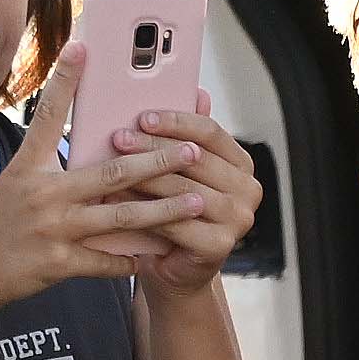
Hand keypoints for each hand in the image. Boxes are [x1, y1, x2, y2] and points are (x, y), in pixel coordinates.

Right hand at [0, 48, 216, 316]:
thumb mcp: (15, 187)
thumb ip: (51, 171)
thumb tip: (96, 155)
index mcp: (28, 168)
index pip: (48, 116)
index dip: (66, 81)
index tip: (83, 48)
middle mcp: (43, 194)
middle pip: (111, 171)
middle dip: (158, 161)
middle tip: (192, 150)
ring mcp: (52, 229)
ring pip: (121, 216)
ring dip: (165, 210)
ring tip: (199, 203)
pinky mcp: (57, 263)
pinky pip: (108, 261)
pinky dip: (135, 260)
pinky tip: (162, 256)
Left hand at [115, 107, 258, 295]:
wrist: (174, 267)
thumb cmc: (171, 211)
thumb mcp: (179, 171)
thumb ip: (186, 137)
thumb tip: (197, 92)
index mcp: (241, 165)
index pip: (211, 133)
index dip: (176, 122)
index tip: (142, 115)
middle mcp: (248, 190)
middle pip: (196, 159)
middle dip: (153, 147)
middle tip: (118, 137)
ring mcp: (239, 219)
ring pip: (184, 190)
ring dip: (144, 178)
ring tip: (110, 169)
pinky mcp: (220, 245)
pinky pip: (175, 223)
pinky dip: (143, 212)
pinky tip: (115, 202)